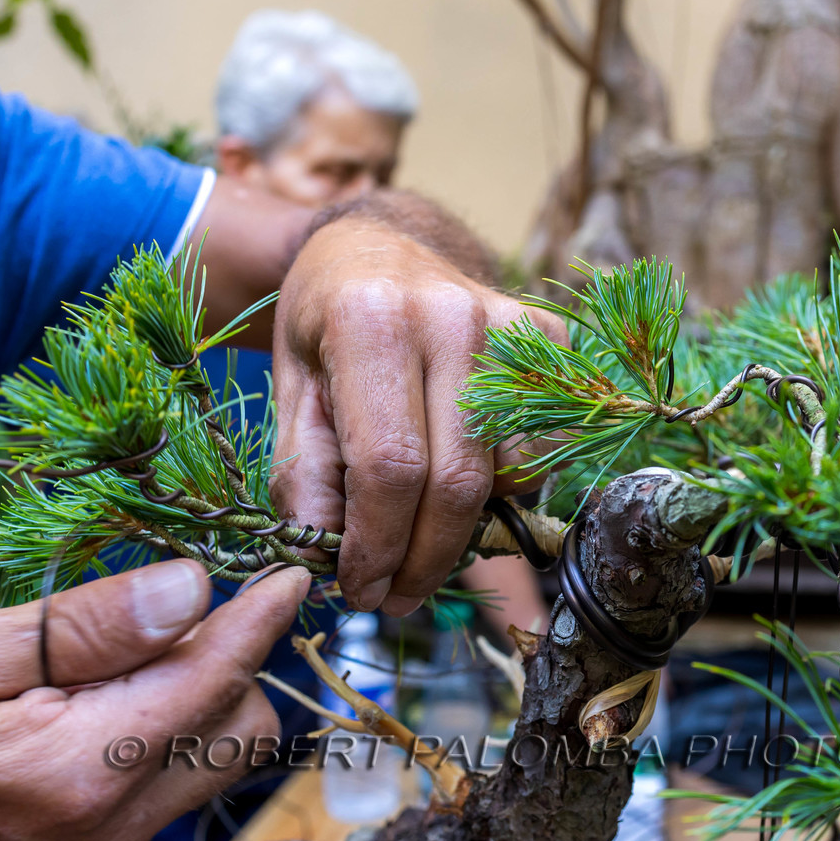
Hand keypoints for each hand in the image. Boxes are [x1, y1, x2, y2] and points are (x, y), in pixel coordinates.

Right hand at [0, 560, 307, 840]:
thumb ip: (86, 626)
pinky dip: (167, 737)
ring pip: (218, 764)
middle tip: (166, 612)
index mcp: (80, 769)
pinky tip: (102, 704)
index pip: (216, 680)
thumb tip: (194, 587)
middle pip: (242, 729)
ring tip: (125, 656)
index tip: (291, 575)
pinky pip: (171, 792)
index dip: (260, 619)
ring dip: (204, 699)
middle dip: (231, 661)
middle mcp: (111, 829)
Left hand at [271, 213, 566, 615]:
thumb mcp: (290, 390)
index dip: (378, 547)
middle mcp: (451, 317)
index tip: (360, 591)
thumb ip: (302, 474)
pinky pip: (541, 445)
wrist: (377, 244)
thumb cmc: (325, 322)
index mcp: (370, 321)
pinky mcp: (550, 337)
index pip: (390, 467)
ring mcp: (511, 324)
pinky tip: (458, 475)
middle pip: (457, 480)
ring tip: (419, 532)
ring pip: (511, 470)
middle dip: (426, 559)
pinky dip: (504, 483)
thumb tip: (322, 562)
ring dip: (466, 525)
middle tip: (395, 597)